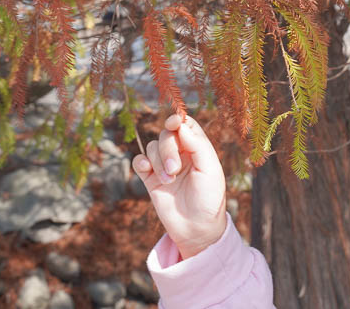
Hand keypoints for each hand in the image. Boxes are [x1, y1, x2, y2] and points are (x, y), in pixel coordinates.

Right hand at [132, 113, 227, 258]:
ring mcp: (164, 165)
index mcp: (197, 148)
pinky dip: (141, 162)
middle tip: (175, 170)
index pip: (185, 125)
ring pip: (151, 147)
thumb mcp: (210, 169)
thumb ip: (197, 145)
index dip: (177, 120)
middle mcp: (180, 153)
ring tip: (169, 181)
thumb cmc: (209, 198)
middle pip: (166, 135)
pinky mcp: (150, 179)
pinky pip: (139, 161)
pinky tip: (148, 172)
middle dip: (167, 149)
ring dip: (158, 161)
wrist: (196, 228)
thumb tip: (180, 124)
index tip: (174, 123)